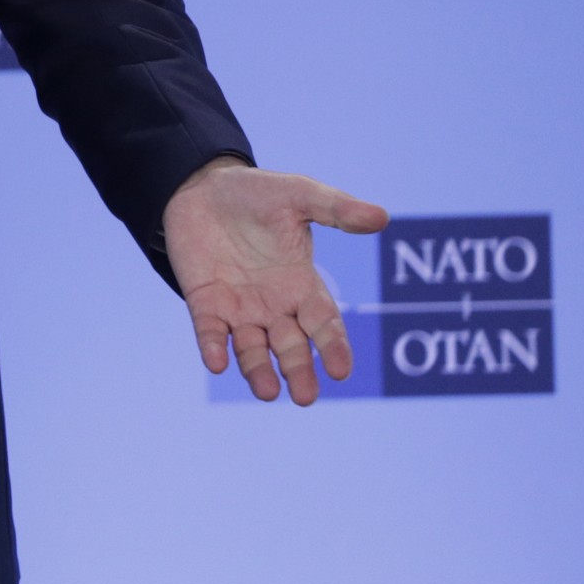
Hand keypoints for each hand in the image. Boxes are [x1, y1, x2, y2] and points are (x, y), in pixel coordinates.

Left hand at [163, 158, 388, 405]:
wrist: (201, 187)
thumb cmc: (257, 193)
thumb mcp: (298, 194)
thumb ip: (336, 208)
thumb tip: (381, 217)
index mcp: (302, 284)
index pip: (323, 323)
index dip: (333, 347)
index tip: (342, 370)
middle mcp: (274, 305)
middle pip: (291, 347)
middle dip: (299, 371)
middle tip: (304, 397)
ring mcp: (239, 307)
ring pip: (252, 349)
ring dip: (258, 371)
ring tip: (267, 392)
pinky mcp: (204, 303)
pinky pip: (209, 332)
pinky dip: (214, 347)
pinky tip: (217, 362)